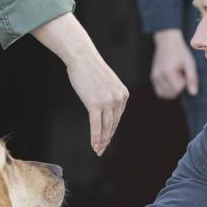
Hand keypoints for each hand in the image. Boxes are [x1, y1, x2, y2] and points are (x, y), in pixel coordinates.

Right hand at [31, 13, 128, 155]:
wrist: (82, 57)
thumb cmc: (91, 68)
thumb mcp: (106, 83)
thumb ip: (108, 96)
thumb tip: (103, 108)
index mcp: (123, 94)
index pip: (118, 117)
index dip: (111, 130)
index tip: (106, 139)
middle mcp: (118, 99)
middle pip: (113, 124)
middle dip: (107, 138)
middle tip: (102, 149)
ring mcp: (108, 102)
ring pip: (106, 127)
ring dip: (101, 141)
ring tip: (97, 150)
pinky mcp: (95, 104)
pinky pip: (96, 125)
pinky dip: (95, 137)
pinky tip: (94, 145)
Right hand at [151, 29, 197, 99]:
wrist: (167, 42)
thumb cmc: (180, 52)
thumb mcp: (189, 63)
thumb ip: (192, 79)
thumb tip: (193, 93)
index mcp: (167, 72)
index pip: (177, 89)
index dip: (184, 83)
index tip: (185, 73)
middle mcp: (158, 76)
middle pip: (171, 93)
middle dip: (178, 88)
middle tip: (180, 75)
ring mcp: (154, 77)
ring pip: (164, 95)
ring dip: (172, 90)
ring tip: (175, 78)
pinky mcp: (153, 77)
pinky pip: (159, 92)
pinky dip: (166, 90)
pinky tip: (171, 80)